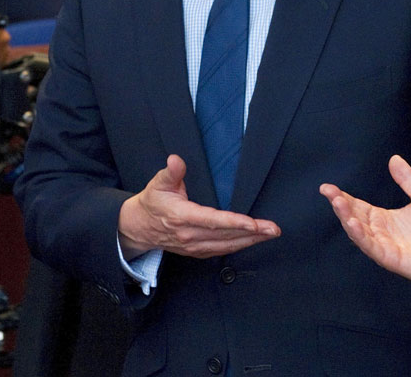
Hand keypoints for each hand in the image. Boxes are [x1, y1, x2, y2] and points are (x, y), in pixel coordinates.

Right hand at [118, 154, 279, 258]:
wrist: (137, 227)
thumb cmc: (152, 202)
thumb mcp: (158, 183)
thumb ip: (171, 172)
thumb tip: (177, 160)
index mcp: (182, 217)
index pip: (213, 221)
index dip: (234, 222)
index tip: (254, 223)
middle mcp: (190, 235)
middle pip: (226, 236)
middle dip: (253, 233)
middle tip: (273, 229)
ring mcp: (193, 246)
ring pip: (226, 246)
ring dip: (250, 241)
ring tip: (270, 234)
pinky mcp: (196, 251)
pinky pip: (221, 251)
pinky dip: (239, 246)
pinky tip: (253, 241)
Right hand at [320, 155, 410, 285]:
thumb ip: (407, 179)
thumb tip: (393, 158)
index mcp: (385, 218)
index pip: (358, 206)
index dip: (343, 197)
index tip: (327, 187)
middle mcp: (380, 232)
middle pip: (354, 218)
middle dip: (341, 206)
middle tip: (329, 192)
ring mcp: (384, 246)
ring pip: (359, 233)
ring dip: (347, 219)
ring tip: (338, 204)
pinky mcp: (391, 258)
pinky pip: (372, 247)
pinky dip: (361, 236)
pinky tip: (353, 224)